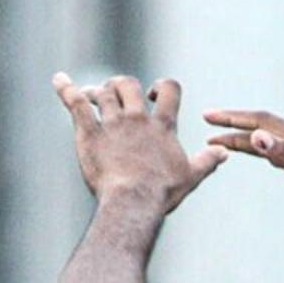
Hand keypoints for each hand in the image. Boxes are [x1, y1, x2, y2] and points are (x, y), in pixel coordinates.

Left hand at [53, 74, 221, 207]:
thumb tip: (225, 153)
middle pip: (128, 83)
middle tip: (116, 96)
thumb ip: (207, 162)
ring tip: (90, 97)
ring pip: (103, 92)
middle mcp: (136, 118)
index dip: (160, 85)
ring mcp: (112, 123)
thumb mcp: (191, 177)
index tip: (152, 94)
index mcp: (162, 126)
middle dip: (121, 85)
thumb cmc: (161, 193)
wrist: (133, 203)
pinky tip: (59, 80)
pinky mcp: (89, 133)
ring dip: (96, 91)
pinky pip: (75, 103)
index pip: (169, 89)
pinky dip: (66, 89)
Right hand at [204, 108, 283, 241]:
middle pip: (271, 126)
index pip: (265, 122)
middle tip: (211, 126)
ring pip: (282, 137)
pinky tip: (275, 157)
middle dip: (239, 125)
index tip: (208, 119)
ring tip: (234, 140)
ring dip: (255, 137)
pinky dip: (274, 148)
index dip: (234, 120)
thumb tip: (257, 136)